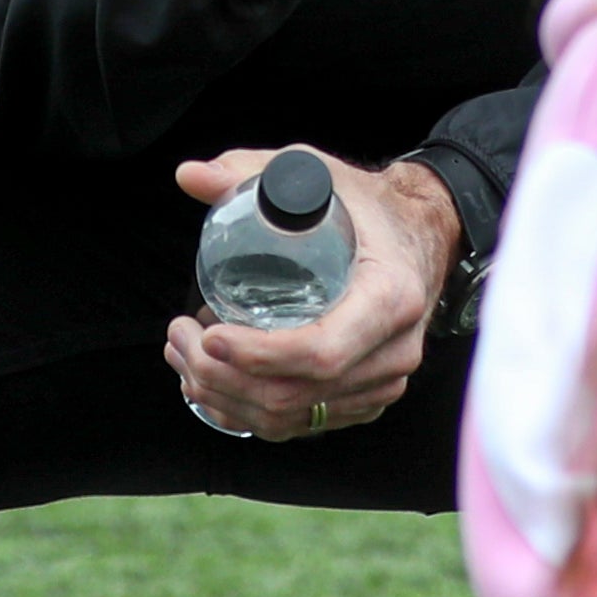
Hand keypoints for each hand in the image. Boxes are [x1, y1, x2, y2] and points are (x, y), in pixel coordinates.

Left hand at [164, 150, 457, 440]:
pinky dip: (246, 412)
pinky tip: (213, 383)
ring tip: (184, 356)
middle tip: (179, 338)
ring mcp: (382, 383)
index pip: (320, 351)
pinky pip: (299, 425)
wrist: (418, 234)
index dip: (258, 354)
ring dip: (224, 397)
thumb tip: (190, 176)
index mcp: (391, 299)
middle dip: (222, 375)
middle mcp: (394, 351)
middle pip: (295, 393)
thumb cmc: (365, 207)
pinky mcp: (366, 400)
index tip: (210, 333)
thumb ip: (250, 171)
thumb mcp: (314, 174)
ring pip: (290, 417)